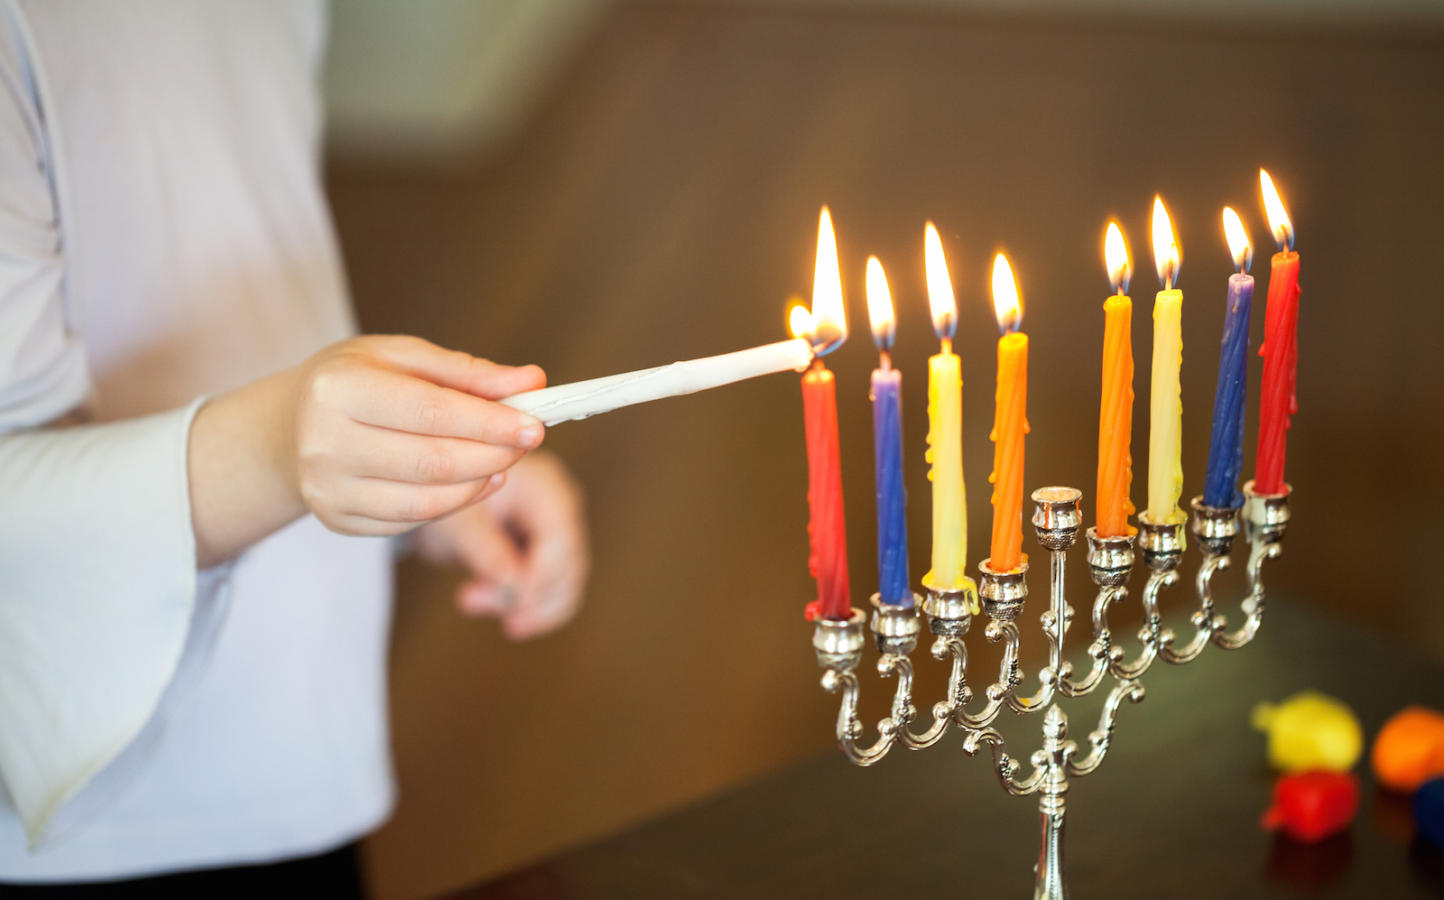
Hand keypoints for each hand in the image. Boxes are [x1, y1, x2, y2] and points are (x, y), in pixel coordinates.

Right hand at [189, 335, 546, 564]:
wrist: (288, 426)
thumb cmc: (355, 382)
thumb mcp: (400, 357)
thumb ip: (466, 371)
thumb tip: (533, 380)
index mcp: (338, 388)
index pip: (430, 412)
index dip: (489, 422)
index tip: (535, 424)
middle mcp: (324, 443)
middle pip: (432, 461)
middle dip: (493, 454)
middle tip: (530, 441)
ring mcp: (327, 489)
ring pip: (426, 501)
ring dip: (479, 482)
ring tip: (506, 461)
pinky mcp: (338, 520)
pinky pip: (412, 521)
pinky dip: (455, 504)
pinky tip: (477, 482)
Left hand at [413, 450, 588, 640]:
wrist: (438, 489)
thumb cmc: (447, 494)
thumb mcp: (458, 520)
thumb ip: (486, 550)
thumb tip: (514, 586)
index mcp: (547, 489)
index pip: (560, 542)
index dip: (538, 579)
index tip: (508, 604)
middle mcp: (563, 510)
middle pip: (569, 568)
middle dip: (528, 598)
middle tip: (469, 601)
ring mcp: (559, 532)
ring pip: (566, 587)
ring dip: (528, 610)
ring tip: (471, 603)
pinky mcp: (549, 555)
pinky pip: (553, 593)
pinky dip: (531, 611)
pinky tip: (506, 620)